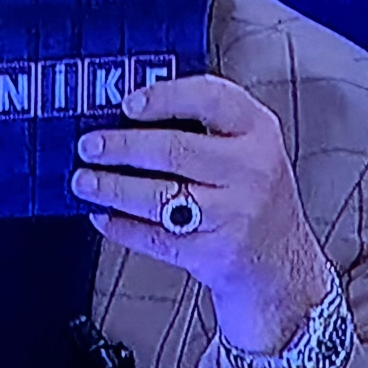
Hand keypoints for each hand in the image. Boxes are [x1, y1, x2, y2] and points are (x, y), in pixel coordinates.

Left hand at [71, 75, 330, 352]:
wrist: (284, 270)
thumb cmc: (255, 201)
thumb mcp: (248, 151)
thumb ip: (205, 127)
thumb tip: (128, 113)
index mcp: (258, 132)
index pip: (210, 98)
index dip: (163, 97)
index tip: (126, 103)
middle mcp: (252, 170)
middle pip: (174, 149)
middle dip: (121, 146)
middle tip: (88, 145)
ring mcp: (235, 215)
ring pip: (159, 196)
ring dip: (112, 187)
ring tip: (84, 181)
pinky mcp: (215, 254)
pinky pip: (155, 237)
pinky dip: (121, 226)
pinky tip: (102, 216)